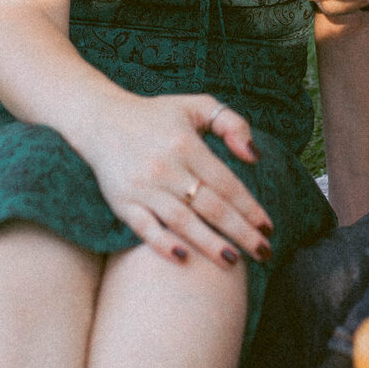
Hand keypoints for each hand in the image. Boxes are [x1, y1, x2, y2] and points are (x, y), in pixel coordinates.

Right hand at [87, 93, 272, 268]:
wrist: (100, 119)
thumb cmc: (156, 115)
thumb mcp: (196, 106)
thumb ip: (231, 123)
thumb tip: (254, 157)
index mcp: (185, 144)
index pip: (226, 183)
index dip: (249, 207)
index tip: (268, 226)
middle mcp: (165, 167)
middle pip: (210, 207)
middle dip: (241, 232)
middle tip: (264, 252)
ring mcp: (142, 187)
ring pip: (183, 222)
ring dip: (210, 244)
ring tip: (233, 261)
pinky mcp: (122, 203)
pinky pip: (145, 229)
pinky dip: (164, 245)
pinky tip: (185, 259)